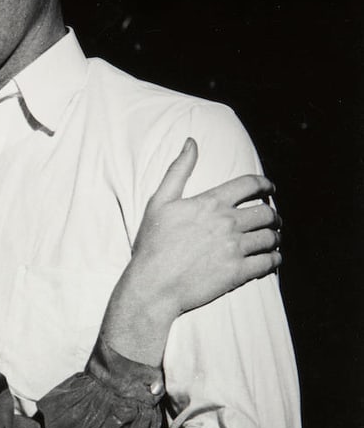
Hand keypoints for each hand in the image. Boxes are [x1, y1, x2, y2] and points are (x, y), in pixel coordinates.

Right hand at [99, 139, 280, 365]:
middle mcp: (227, 223)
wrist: (152, 285)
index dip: (265, 184)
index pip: (250, 185)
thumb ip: (178, 170)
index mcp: (211, 203)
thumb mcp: (160, 202)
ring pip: (270, 237)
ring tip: (273, 240)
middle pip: (266, 212)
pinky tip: (271, 259)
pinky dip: (274, 260)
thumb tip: (191, 142)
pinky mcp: (238, 273)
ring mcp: (235, 248)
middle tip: (272, 220)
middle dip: (273, 214)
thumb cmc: (152, 244)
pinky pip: (268, 262)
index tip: (270, 189)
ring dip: (275, 237)